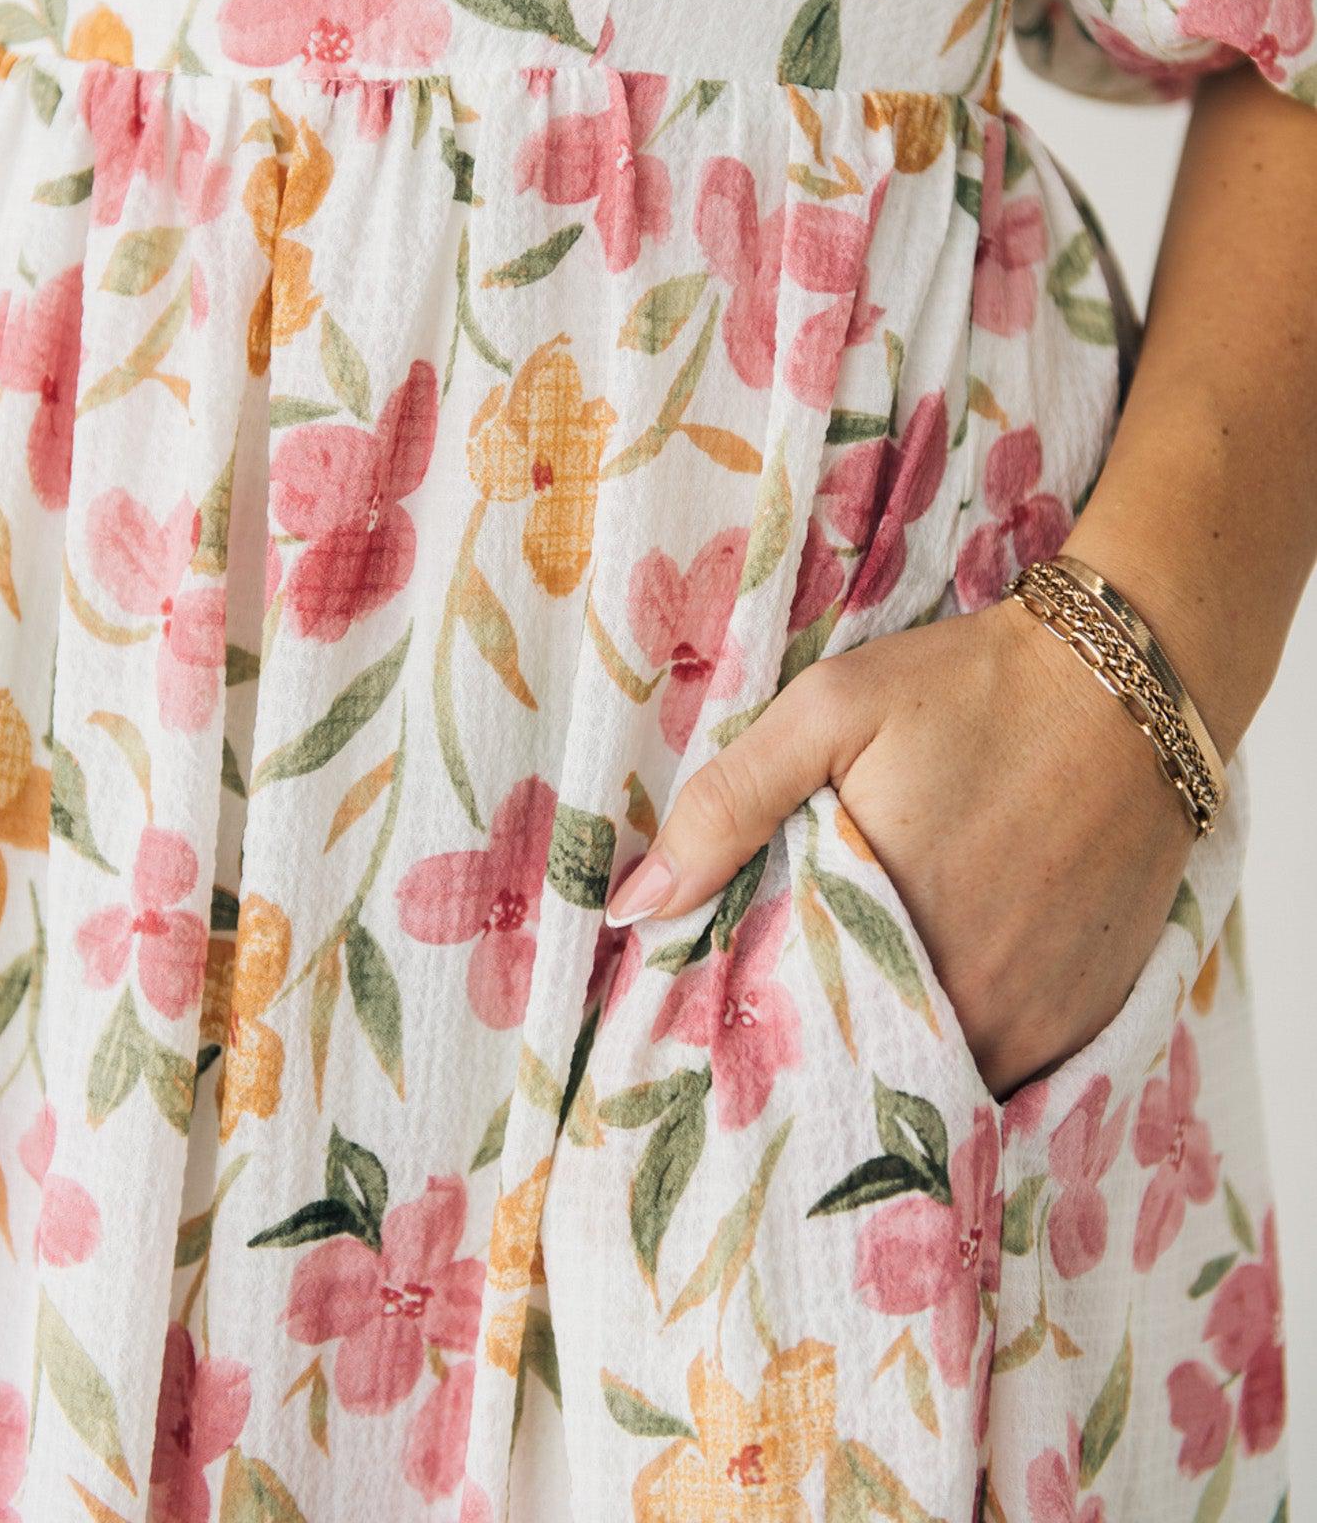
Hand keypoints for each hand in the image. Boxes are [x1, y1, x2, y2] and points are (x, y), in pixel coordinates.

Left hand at [604, 595, 1198, 1099]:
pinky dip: (969, 1046)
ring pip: (939, 1078)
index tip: (717, 1021)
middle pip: (865, 1072)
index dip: (751, 1033)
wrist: (1129, 682)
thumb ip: (725, 806)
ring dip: (895, 1057)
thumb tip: (633, 909)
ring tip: (861, 999)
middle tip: (788, 1012)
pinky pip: (1008, 1070)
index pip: (789, 1037)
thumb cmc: (970, 689)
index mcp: (885, 935)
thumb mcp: (828, 713)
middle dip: (820, 1057)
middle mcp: (968, 1002)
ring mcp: (1037, 1022)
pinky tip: (943, 990)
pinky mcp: (1087, 1018)